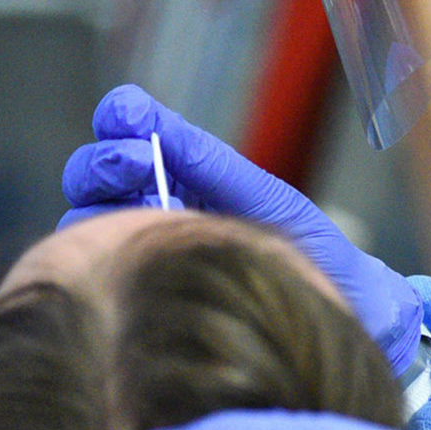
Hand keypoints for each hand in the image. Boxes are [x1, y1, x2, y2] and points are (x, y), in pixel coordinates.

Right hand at [63, 85, 422, 371]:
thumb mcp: (262, 199)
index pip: (123, 140)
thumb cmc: (308, 252)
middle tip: (139, 159)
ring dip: (101, 206)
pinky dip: (107, 253)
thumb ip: (208, 161)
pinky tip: (135, 247)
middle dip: (105, 163)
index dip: (117, 122)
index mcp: (178, 179)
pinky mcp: (141, 302)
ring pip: (84, 226)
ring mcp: (141, 258)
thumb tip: (142, 113)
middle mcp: (149, 213)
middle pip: (90, 181)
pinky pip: (101, 276)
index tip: (128, 116)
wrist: (346, 315)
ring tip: (148, 201)